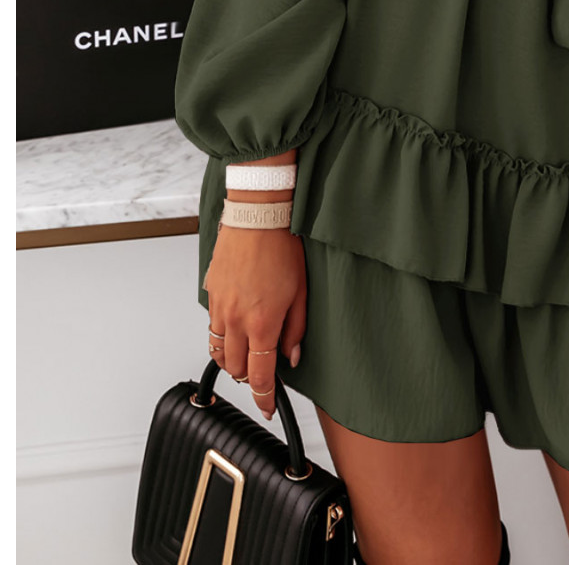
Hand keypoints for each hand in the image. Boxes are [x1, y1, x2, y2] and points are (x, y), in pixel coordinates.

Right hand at [206, 224, 306, 420]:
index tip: (266, 407)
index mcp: (262, 323)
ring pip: (219, 352)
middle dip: (248, 377)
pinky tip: (236, 328)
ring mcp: (220, 309)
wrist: (256, 218)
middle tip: (262, 373)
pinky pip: (212, 328)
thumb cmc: (281, 248)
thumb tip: (291, 356)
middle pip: (235, 368)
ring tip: (247, 353)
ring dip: (232, 359)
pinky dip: (222, 337)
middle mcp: (236, 320)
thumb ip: (295, 329)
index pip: (260, 375)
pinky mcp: (211, 296)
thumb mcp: (301, 291)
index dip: (263, 397)